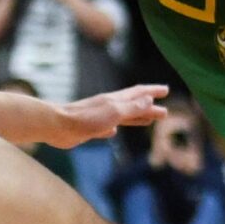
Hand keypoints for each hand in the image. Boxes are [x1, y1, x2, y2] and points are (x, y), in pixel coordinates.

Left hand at [46, 83, 168, 148]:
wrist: (58, 126)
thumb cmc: (86, 118)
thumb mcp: (114, 112)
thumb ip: (132, 107)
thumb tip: (150, 99)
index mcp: (116, 100)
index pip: (139, 94)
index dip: (153, 92)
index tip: (166, 90)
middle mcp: (109, 106)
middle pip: (134, 106)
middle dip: (150, 108)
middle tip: (165, 112)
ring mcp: (100, 117)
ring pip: (123, 117)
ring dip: (137, 118)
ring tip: (148, 121)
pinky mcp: (90, 128)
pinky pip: (107, 128)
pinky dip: (114, 128)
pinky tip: (114, 132)